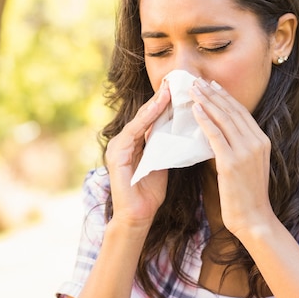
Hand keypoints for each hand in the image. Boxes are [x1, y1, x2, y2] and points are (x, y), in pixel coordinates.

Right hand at [105, 83, 170, 231]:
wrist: (137, 217)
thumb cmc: (149, 193)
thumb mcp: (161, 162)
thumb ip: (165, 145)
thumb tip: (181, 127)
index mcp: (134, 143)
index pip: (151, 118)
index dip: (165, 103)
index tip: (180, 88)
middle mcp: (124, 141)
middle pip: (145, 115)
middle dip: (160, 98)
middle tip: (175, 80)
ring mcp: (118, 147)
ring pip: (139, 120)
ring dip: (154, 104)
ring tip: (169, 90)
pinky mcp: (117, 155)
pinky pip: (134, 133)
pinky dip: (146, 119)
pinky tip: (158, 108)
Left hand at [190, 78, 274, 235]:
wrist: (254, 219)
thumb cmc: (246, 196)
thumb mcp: (247, 166)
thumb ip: (237, 148)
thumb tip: (219, 133)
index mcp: (262, 141)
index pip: (241, 112)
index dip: (225, 96)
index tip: (211, 85)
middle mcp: (256, 142)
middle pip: (232, 110)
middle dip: (213, 93)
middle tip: (197, 81)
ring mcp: (245, 152)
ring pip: (224, 119)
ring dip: (206, 101)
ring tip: (192, 89)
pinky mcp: (232, 162)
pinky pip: (216, 135)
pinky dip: (205, 120)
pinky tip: (195, 110)